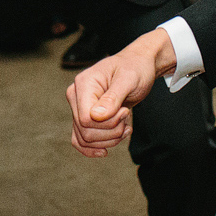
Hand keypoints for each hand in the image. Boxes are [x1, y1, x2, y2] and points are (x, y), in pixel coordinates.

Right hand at [66, 30, 177, 157]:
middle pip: (85, 132)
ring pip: (85, 139)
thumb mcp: (128, 79)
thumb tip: (96, 117)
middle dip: (111, 132)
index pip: (86, 119)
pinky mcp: (85, 117)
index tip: (125, 111)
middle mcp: (76, 96)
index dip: (108, 123)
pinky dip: (96, 147)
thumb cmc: (135, 68)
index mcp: (83, 84)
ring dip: (109, 140)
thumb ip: (112, 98)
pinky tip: (108, 148)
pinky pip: (81, 140)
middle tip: (126, 117)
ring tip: (125, 127)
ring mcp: (79, 108)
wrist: (138, 66)